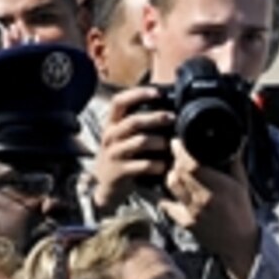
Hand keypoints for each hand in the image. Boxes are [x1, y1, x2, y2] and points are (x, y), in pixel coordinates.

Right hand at [92, 86, 173, 212]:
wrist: (105, 186)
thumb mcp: (123, 138)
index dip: (137, 94)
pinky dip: (157, 164)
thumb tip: (165, 109)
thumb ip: (137, 124)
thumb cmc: (122, 157)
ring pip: (139, 142)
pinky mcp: (120, 172)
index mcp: (112, 124)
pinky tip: (165, 165)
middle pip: (133, 121)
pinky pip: (142, 165)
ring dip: (159, 142)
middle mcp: (110, 136)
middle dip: (155, 118)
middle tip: (172, 118)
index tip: (157, 92)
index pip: (119, 101)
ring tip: (171, 144)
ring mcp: (114, 154)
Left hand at [161, 139, 260, 278]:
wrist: (239, 243)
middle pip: (178, 172)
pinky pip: (166, 203)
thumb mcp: (242, 186)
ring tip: (176, 171)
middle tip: (176, 154)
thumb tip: (233, 143)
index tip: (177, 142)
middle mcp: (203, 199)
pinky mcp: (185, 222)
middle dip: (175, 159)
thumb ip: (235, 164)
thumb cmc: (242, 213)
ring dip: (171, 174)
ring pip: (171, 184)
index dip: (180, 150)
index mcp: (219, 188)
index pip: (191, 164)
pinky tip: (170, 191)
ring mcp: (192, 212)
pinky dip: (164, 195)